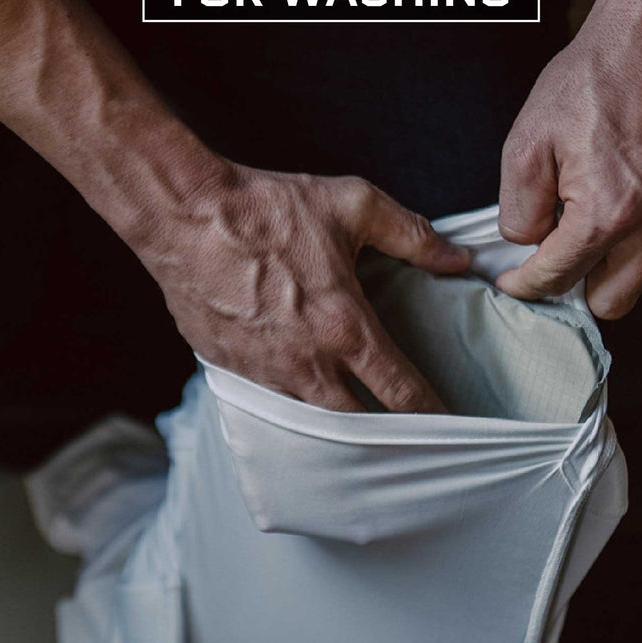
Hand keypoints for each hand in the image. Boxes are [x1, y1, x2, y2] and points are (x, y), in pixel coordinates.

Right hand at [136, 160, 470, 412]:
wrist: (184, 216)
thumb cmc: (266, 209)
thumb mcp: (353, 205)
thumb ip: (412, 235)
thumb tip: (456, 258)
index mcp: (344, 327)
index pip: (400, 392)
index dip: (432, 413)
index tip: (450, 424)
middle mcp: (306, 362)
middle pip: (358, 427)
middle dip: (386, 437)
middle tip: (408, 437)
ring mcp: (265, 372)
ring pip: (312, 422)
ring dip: (338, 427)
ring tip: (360, 427)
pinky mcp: (231, 370)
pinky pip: (271, 403)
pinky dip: (293, 405)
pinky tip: (303, 395)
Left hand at [496, 0, 641, 317]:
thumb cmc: (591, 78)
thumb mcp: (527, 142)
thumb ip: (519, 208)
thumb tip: (528, 241)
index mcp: (607, 214)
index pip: (557, 278)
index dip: (525, 285)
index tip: (513, 282)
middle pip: (612, 301)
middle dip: (578, 288)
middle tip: (554, 258)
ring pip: (641, 268)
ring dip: (610, 255)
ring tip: (586, 210)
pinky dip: (640, 223)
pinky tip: (623, 183)